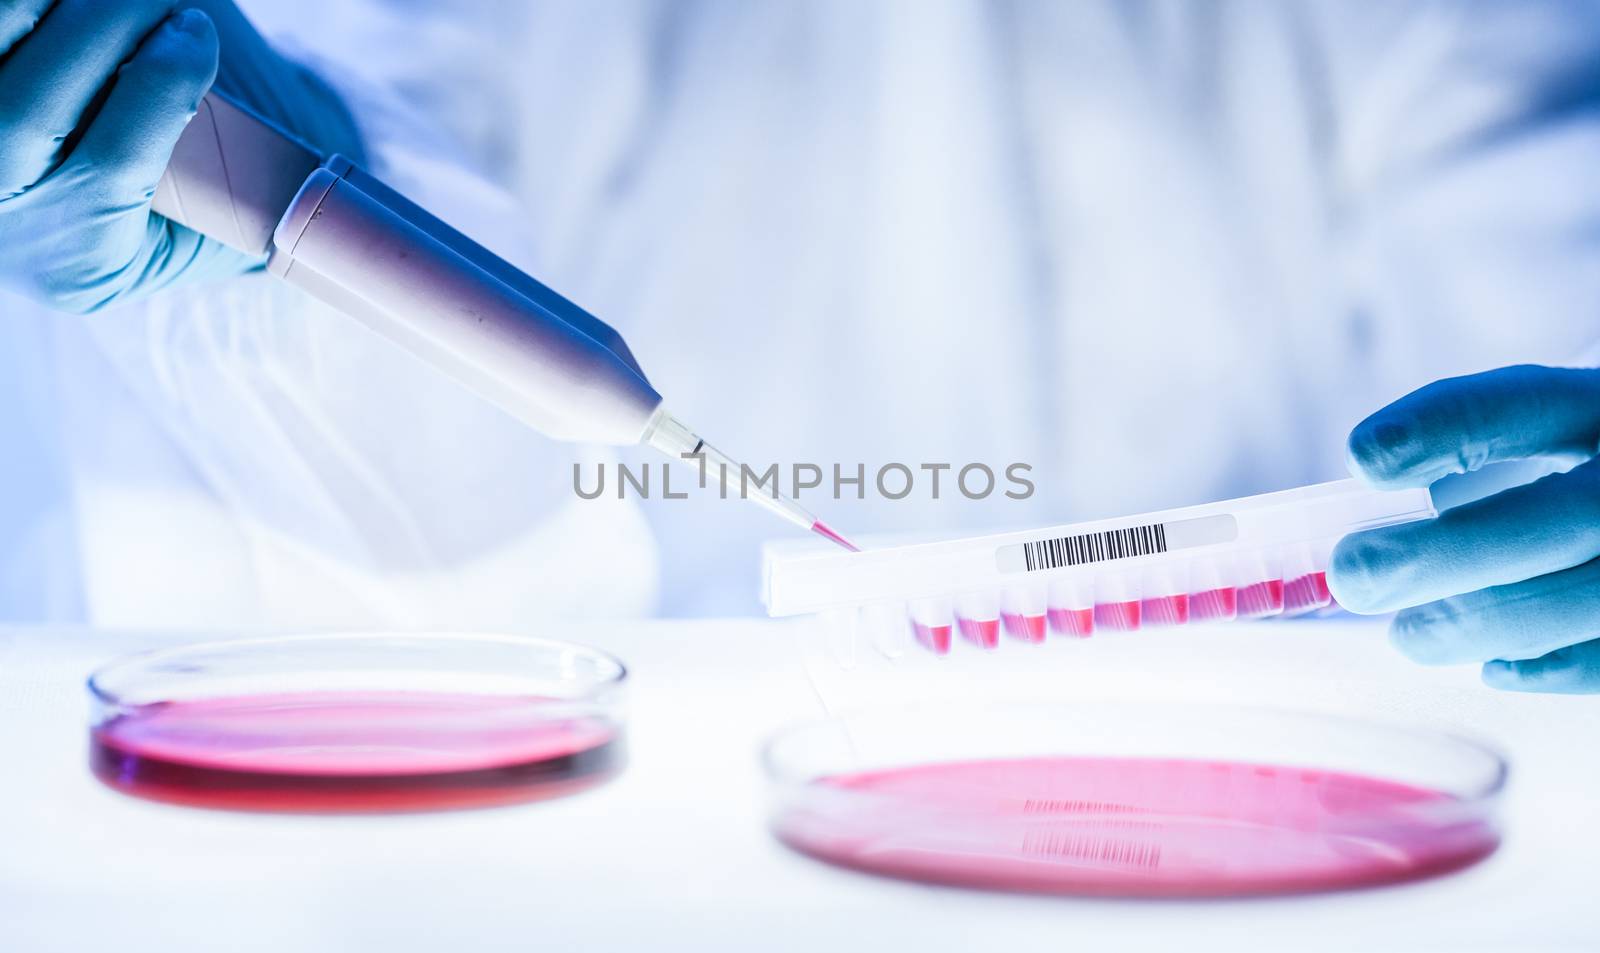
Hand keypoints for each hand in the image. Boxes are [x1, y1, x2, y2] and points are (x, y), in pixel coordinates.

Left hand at [0, 1, 362, 312]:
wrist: (78, 220)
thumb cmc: (174, 211)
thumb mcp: (207, 232)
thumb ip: (248, 200)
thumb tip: (296, 156)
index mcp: (83, 265)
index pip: (113, 170)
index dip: (160, 86)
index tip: (198, 31)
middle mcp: (1, 226)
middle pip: (26, 118)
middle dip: (100, 32)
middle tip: (162, 3)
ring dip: (47, 16)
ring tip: (110, 3)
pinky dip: (19, 18)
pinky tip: (62, 11)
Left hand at [1328, 364, 1599, 692]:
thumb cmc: (1569, 480)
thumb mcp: (1546, 435)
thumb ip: (1470, 452)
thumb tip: (1361, 522)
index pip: (1526, 403)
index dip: (1444, 427)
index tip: (1364, 458)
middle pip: (1566, 515)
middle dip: (1443, 554)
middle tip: (1354, 575)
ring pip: (1586, 599)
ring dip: (1479, 623)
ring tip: (1407, 633)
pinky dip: (1550, 668)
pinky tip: (1492, 666)